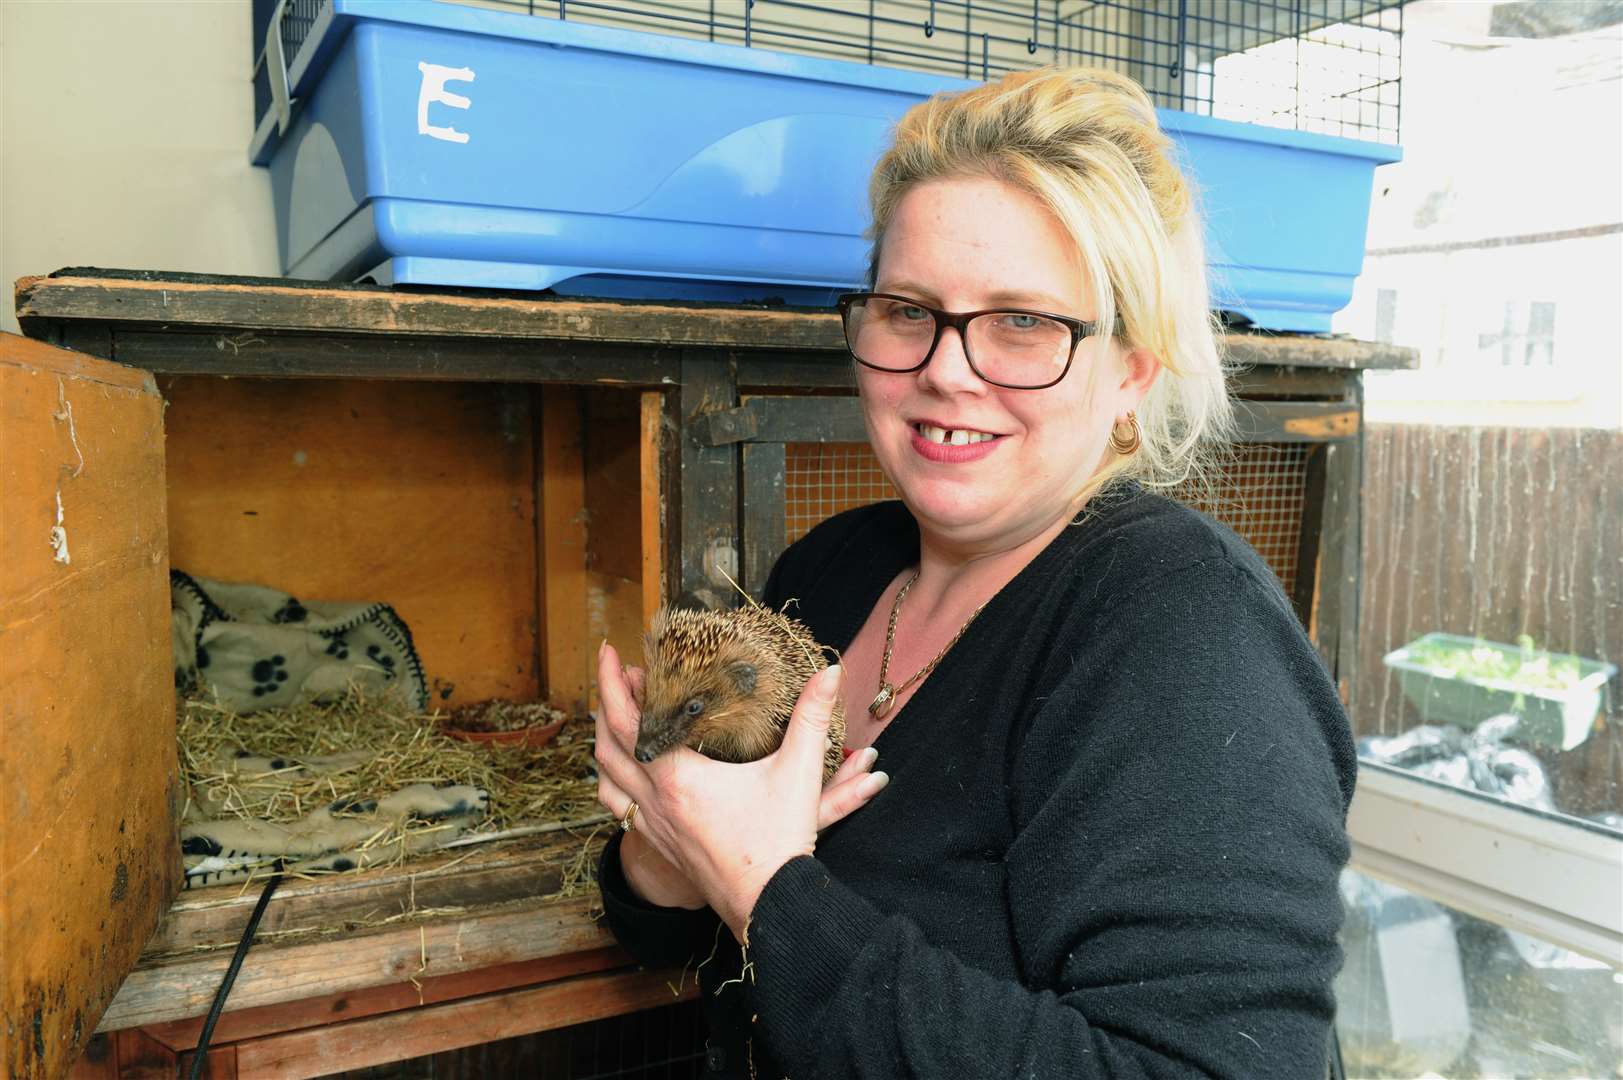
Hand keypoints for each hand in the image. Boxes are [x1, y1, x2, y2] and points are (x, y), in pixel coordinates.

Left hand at [595, 641, 886, 939]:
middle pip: (608, 745)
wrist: (770, 907)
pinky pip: (618, 807)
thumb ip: (812, 717)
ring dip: (604, 743)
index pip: (629, 720)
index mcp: (680, 779)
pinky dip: (613, 780)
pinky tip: (626, 772)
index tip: (611, 654)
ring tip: (615, 717)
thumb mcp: (800, 773)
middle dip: (607, 704)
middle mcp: (657, 802)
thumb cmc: (780, 843)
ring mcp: (654, 826)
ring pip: (606, 778)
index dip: (614, 683)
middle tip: (619, 676)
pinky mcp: (660, 844)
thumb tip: (828, 673)